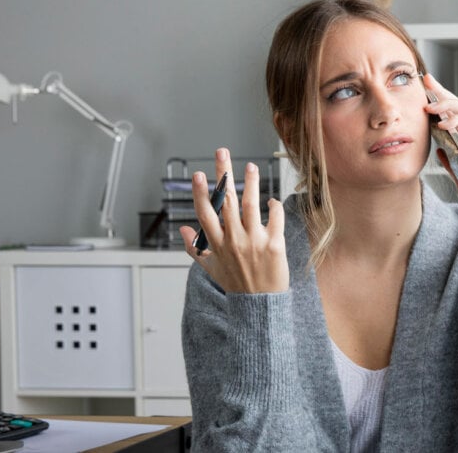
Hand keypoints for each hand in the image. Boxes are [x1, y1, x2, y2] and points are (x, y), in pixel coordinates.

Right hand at [179, 148, 288, 292]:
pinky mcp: (274, 244)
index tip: (197, 174)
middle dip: (224, 174)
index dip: (200, 192)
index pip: (204, 212)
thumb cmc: (236, 285)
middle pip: (227, 200)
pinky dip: (274, 206)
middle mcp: (234, 239)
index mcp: (217, 243)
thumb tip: (182, 231)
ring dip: (251, 182)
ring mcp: (254, 241)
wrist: (259, 304)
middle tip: (222, 152)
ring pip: (252, 204)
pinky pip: (275, 218)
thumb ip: (195, 248)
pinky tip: (272, 200)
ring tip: (250, 166)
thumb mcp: (211, 268)